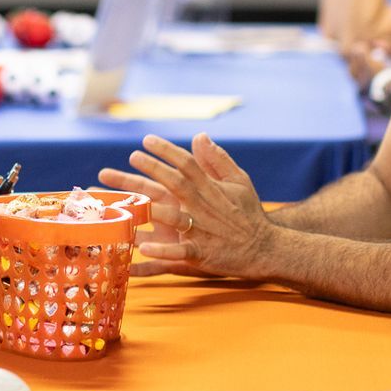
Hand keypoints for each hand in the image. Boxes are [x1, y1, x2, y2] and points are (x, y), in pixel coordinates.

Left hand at [102, 132, 273, 278]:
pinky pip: (179, 252)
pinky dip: (162, 251)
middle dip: (151, 170)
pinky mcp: (201, 253)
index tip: (147, 139)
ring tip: (125, 206)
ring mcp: (201, 230)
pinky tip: (142, 248)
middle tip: (127, 159)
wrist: (266, 248)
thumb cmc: (249, 213)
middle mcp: (203, 206)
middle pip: (174, 184)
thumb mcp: (239, 181)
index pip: (187, 163)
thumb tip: (199, 136)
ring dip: (149, 212)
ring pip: (173, 218)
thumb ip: (217, 160)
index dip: (167, 150)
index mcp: (210, 188)